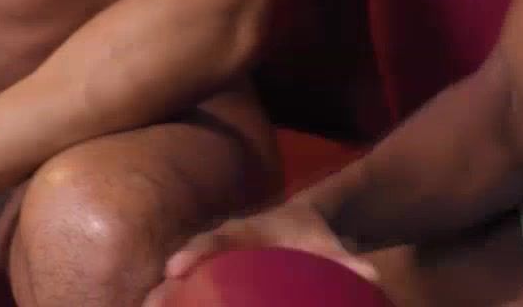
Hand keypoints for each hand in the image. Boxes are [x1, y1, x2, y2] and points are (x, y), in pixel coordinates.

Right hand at [146, 201, 376, 305]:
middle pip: (186, 261)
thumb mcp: (326, 244)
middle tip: (150, 303)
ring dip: (160, 299)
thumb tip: (373, 277)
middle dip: (166, 284)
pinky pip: (186, 292)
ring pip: (178, 281)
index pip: (215, 239)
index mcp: (243, 231)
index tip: (176, 268)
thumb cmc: (309, 235)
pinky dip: (172, 304)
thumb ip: (346, 260)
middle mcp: (219, 245)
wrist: (300, 224)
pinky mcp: (211, 279)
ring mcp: (211, 262)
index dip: (196, 252)